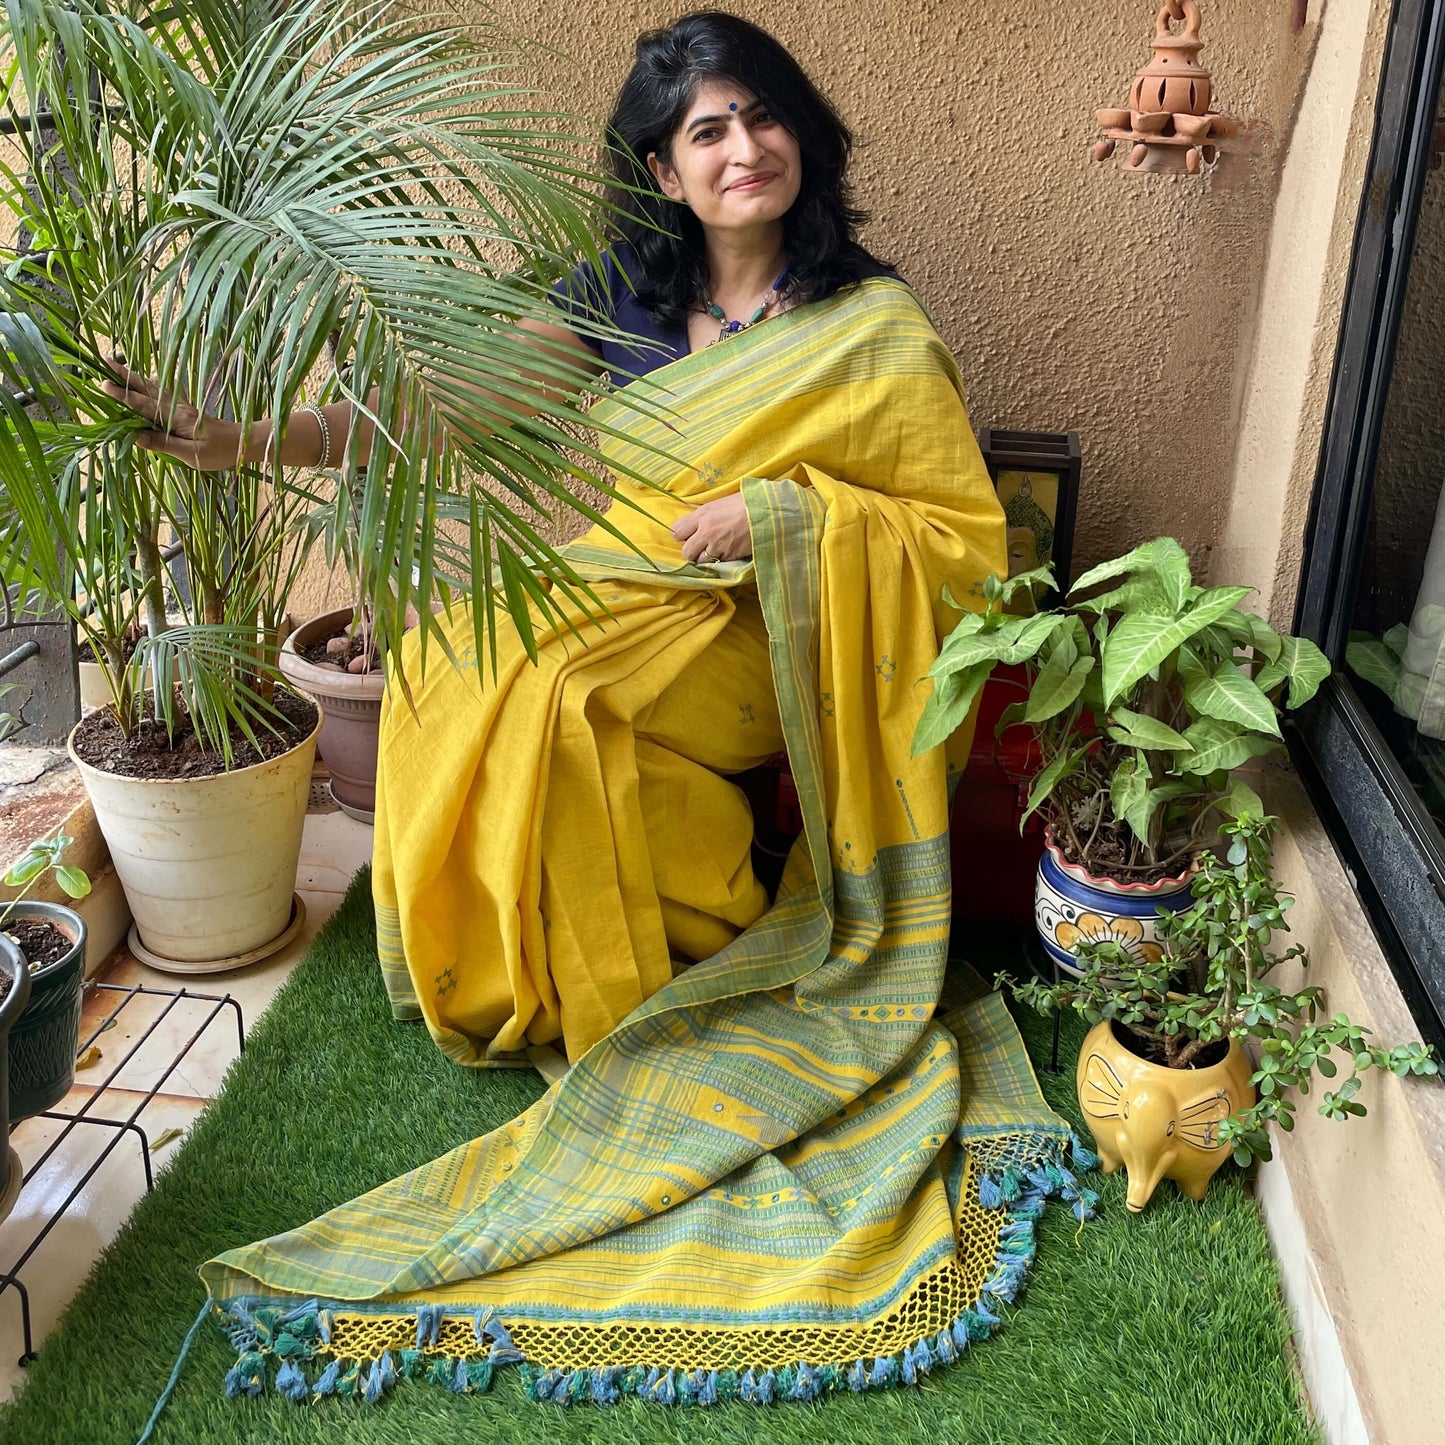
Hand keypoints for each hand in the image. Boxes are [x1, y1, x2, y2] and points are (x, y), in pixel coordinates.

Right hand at [100, 362, 243, 471]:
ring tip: (115, 366)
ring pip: (153, 388)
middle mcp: (176, 407)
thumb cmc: (221, 451)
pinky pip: (162, 393)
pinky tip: (144, 381)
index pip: (144, 405)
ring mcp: (180, 406)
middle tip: (103, 361)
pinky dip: (149, 385)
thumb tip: (135, 437)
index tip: (103, 384)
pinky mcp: (185, 410)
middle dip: (124, 376)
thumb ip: (164, 444)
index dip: (123, 396)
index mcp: (175, 418)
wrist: (245, 442)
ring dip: (134, 378)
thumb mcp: (191, 454)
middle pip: (145, 388)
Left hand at [671, 492, 751, 563]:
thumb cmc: (744, 503)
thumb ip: (704, 515)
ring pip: (700, 561)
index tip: (688, 536)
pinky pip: (718, 563)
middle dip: (691, 551)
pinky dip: (721, 559)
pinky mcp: (730, 556)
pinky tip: (728, 550)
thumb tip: (693, 523)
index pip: (677, 532)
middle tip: (699, 548)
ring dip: (705, 558)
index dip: (682, 536)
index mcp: (702, 515)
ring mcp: (718, 546)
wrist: (766, 513)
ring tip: (715, 550)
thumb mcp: (719, 504)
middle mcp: (706, 532)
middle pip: (686, 552)